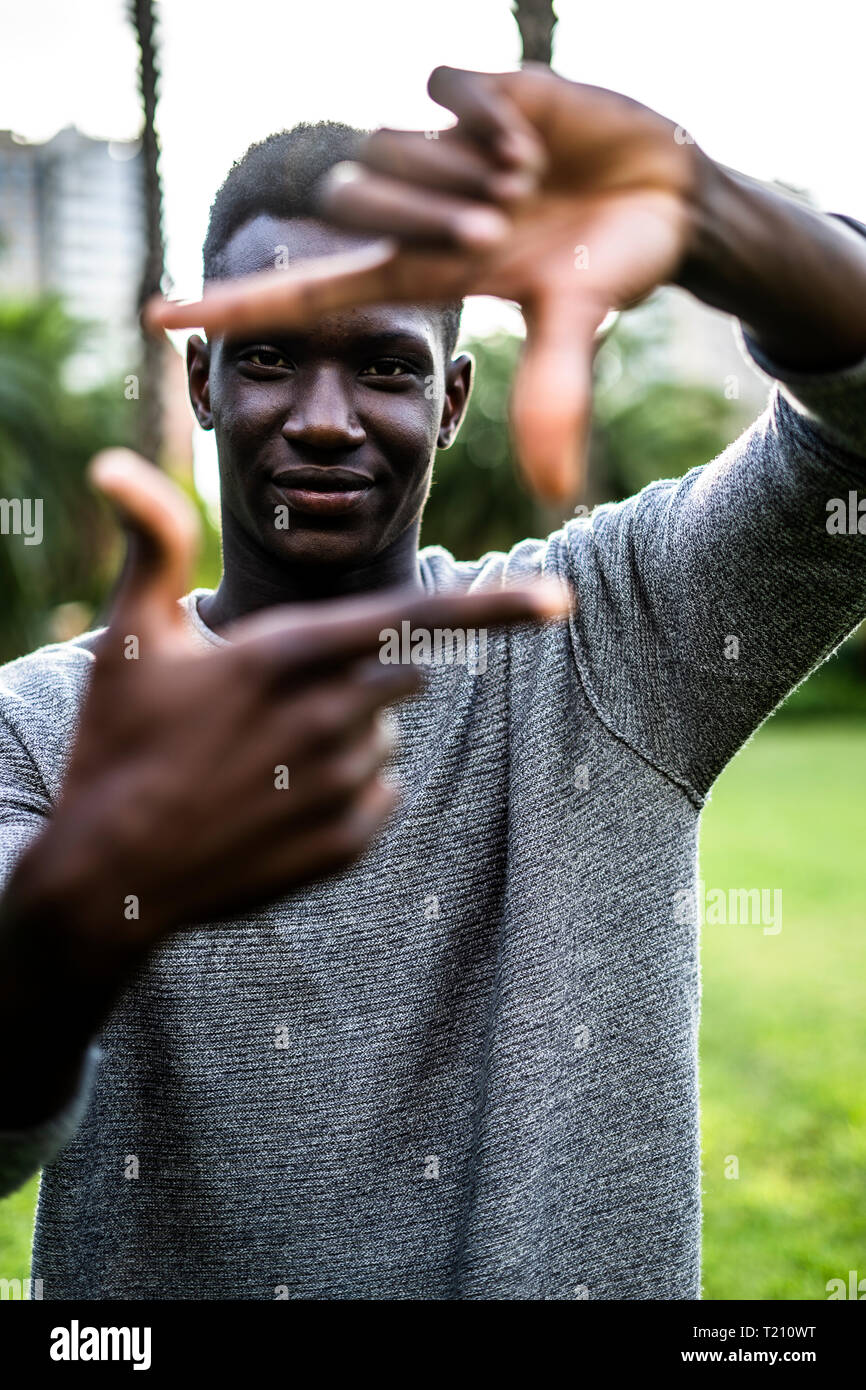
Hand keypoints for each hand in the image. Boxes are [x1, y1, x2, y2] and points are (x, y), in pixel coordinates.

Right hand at [15, 449, 564, 967]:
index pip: (414, 618)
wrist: (110, 879)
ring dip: (349, 732)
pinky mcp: (343, 845)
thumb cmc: (116, 744)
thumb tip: (113, 466)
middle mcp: (329, 718)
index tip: (560, 599)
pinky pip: (382, 794)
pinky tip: (280, 799)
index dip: (494, 606)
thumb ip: (151, 544)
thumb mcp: (129, 639)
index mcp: (288, 656)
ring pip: (388, 735)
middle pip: (403, 676)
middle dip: (363, 674)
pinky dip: (349, 788)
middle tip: (279, 699)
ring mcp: (339, 787)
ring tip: (264, 756)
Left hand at [149, 67, 699, 499]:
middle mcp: (415, 213)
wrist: (666, 195)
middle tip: (506, 218)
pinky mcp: (469, 91)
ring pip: (391, 141)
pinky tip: (531, 136)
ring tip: (529, 180)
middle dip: (431, 209)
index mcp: (423, 273)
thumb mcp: (577, 322)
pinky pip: (445, 88)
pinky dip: (490, 117)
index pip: (307, 295)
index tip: (154, 318)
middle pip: (352, 198)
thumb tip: (551, 492)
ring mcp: (436, 150)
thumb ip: (555, 395)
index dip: (234, 308)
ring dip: (470, 170)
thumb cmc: (613, 266)